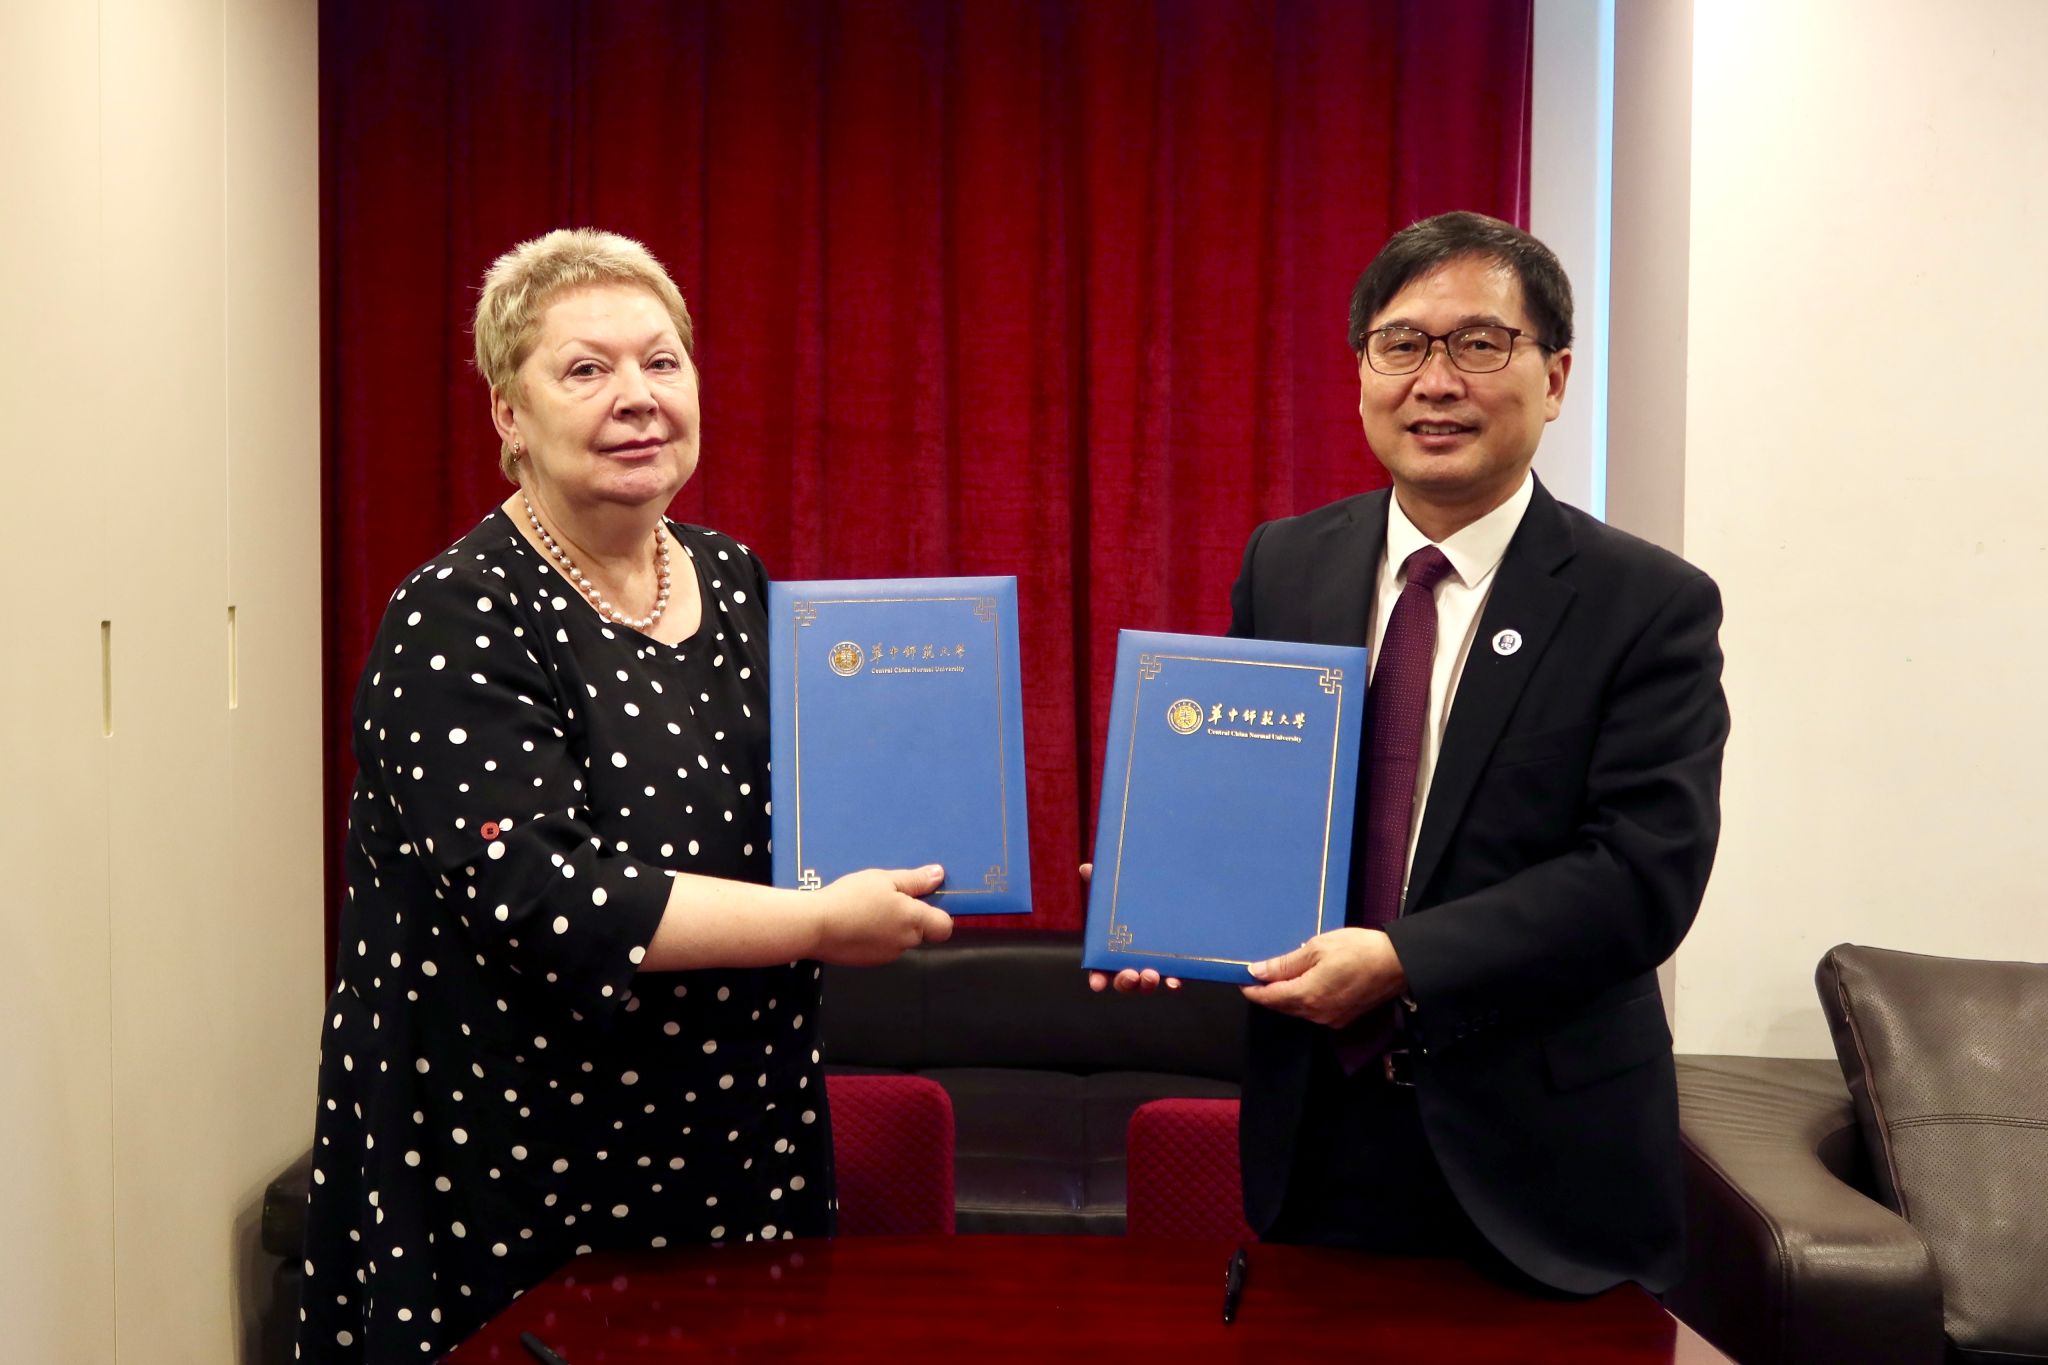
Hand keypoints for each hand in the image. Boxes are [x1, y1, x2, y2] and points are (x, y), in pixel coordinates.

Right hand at [811, 865, 952, 965]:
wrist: (815, 926)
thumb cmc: (851, 898)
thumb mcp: (884, 879)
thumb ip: (915, 880)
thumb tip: (939, 875)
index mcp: (914, 921)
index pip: (944, 927)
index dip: (938, 914)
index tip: (922, 900)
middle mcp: (905, 942)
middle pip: (920, 932)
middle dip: (909, 917)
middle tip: (886, 897)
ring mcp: (886, 956)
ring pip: (899, 939)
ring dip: (890, 926)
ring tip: (866, 908)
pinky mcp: (868, 962)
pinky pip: (881, 946)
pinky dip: (874, 936)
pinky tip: (856, 922)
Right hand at [1080, 862, 1182, 993]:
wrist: (1167, 898)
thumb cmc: (1133, 900)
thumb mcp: (1117, 892)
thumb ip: (1101, 882)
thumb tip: (1086, 867)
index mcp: (1112, 950)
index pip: (1100, 970)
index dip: (1098, 979)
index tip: (1097, 985)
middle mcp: (1131, 963)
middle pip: (1124, 982)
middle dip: (1125, 982)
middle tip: (1130, 974)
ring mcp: (1152, 966)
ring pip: (1146, 985)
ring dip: (1146, 985)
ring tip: (1150, 974)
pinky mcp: (1173, 966)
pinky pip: (1172, 980)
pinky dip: (1173, 983)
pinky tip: (1174, 981)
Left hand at [1241, 927, 1405, 1027]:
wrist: (1397, 963)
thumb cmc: (1360, 950)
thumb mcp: (1317, 948)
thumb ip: (1285, 963)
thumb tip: (1258, 971)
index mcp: (1307, 996)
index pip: (1269, 997)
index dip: (1252, 989)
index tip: (1242, 979)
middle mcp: (1317, 1014)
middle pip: (1282, 1005)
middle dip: (1268, 992)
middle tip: (1258, 974)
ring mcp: (1331, 1018)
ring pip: (1298, 1009)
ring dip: (1286, 995)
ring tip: (1281, 975)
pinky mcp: (1343, 1018)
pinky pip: (1314, 1011)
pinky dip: (1304, 998)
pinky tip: (1306, 982)